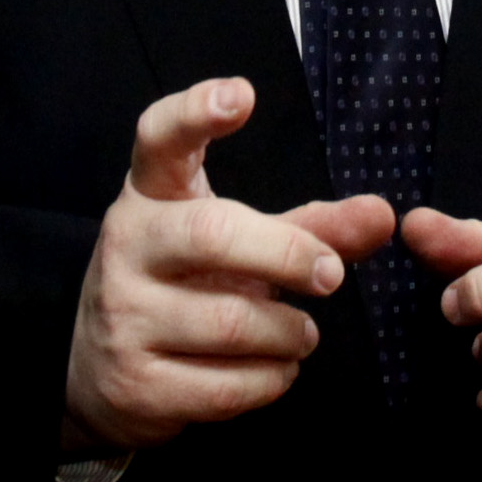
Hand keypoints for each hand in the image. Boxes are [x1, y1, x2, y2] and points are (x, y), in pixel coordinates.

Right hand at [64, 77, 396, 451]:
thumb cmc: (183, 286)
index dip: (195, 113)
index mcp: (151, 196)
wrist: (97, 372)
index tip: (240, 95)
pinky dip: (271, 380)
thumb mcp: (238, 243)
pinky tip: (274, 368)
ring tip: (300, 334)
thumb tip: (384, 216)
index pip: (159, 139)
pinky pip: (227, 386)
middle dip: (287, 255)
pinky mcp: (136, 384)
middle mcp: (127, 246)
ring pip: (232, 322)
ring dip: (290, 332)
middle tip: (331, 275)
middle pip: (213, 235)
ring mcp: (124, 316)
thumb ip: (310, 229)